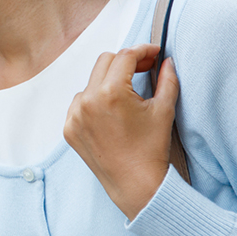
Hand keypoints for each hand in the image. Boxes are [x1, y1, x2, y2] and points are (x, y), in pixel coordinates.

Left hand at [63, 44, 179, 220]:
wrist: (136, 184)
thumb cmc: (151, 149)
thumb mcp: (164, 109)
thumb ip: (167, 79)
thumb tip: (167, 61)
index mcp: (111, 92)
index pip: (125, 56)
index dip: (142, 51)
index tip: (154, 54)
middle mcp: (87, 100)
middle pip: (105, 62)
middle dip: (125, 62)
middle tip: (144, 69)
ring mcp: (74, 115)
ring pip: (91, 82)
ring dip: (108, 82)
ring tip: (128, 97)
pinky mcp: (69, 128)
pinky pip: (80, 103)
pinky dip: (94, 101)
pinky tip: (111, 113)